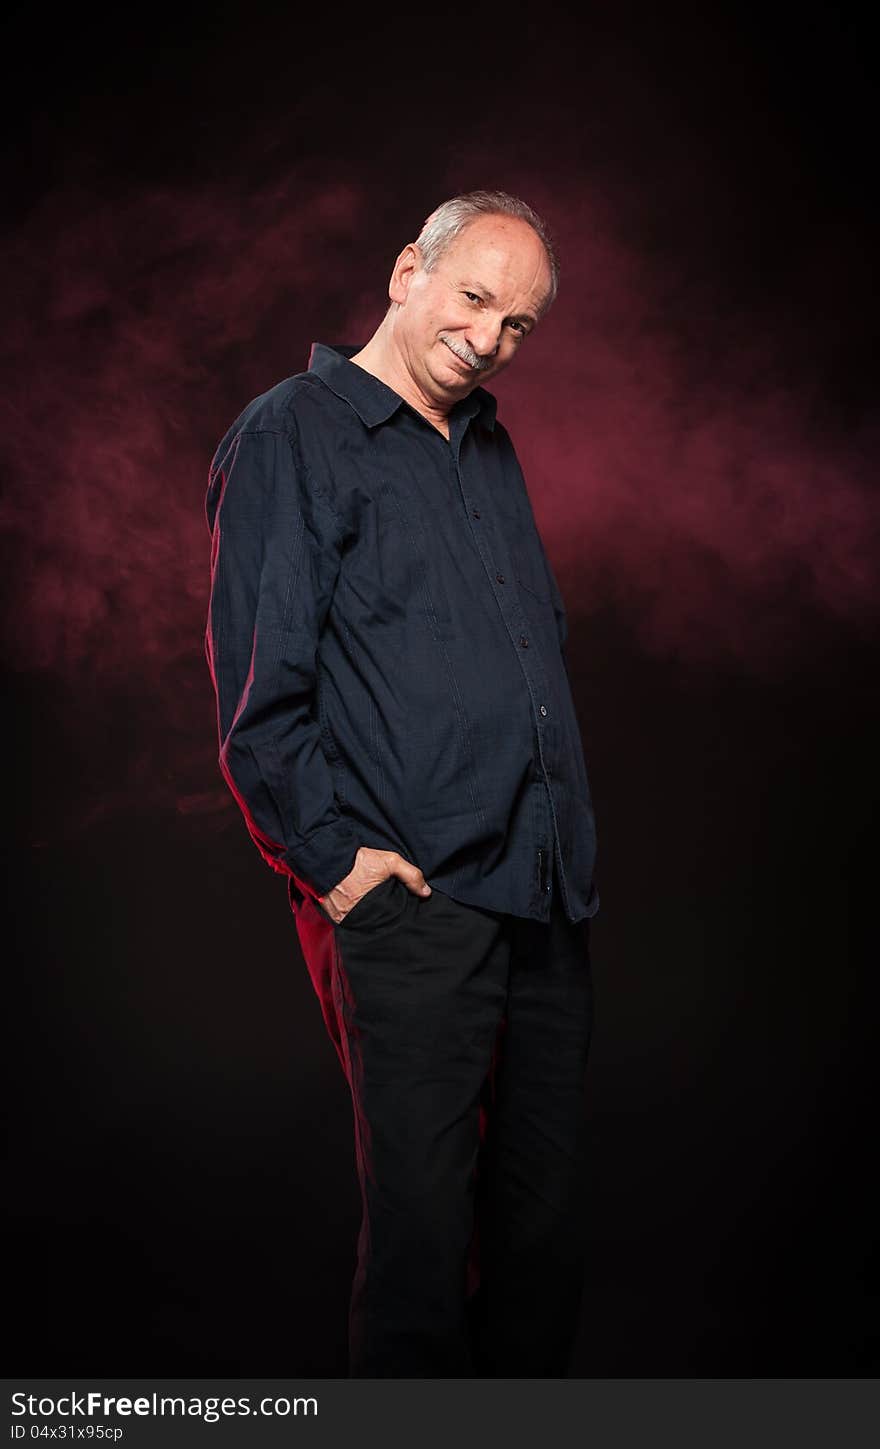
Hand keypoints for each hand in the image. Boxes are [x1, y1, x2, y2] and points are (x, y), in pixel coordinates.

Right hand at [317, 846, 431, 924]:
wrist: (327, 857)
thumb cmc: (358, 860)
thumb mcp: (389, 861)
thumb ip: (410, 875)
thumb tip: (426, 893)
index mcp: (374, 906)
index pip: (392, 919)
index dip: (397, 915)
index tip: (401, 910)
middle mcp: (358, 916)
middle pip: (377, 923)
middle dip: (383, 918)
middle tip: (386, 909)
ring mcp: (344, 918)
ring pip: (362, 924)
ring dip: (368, 918)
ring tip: (372, 909)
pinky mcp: (333, 917)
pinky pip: (347, 921)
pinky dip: (353, 917)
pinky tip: (357, 908)